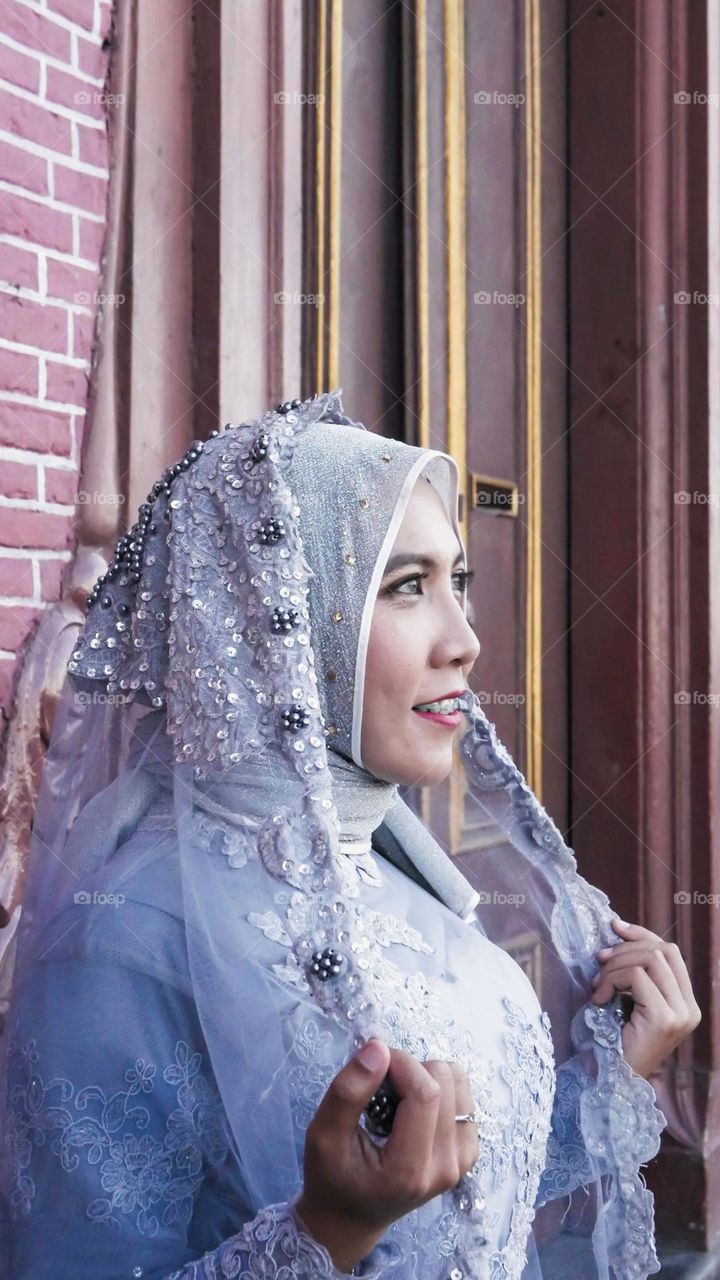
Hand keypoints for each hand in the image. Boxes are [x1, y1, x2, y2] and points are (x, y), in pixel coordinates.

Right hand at [296, 1038, 478, 1272]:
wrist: (350, 1219)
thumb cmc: (331, 1178)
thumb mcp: (323, 1135)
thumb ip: (348, 1091)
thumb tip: (379, 1046)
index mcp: (408, 1169)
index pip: (425, 1093)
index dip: (401, 1063)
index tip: (374, 1061)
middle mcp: (443, 1168)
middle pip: (444, 1083)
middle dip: (410, 1068)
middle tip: (381, 1086)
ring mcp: (459, 1163)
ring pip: (458, 1084)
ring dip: (425, 1077)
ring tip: (397, 1100)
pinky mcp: (466, 1156)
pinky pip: (464, 1099)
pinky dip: (439, 1091)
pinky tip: (415, 1109)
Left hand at [591, 916, 700, 1077]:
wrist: (611, 1081)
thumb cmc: (615, 1040)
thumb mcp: (628, 998)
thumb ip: (633, 970)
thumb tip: (618, 927)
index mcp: (685, 1002)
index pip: (670, 952)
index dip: (642, 934)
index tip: (614, 927)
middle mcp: (689, 1008)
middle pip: (662, 951)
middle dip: (625, 949)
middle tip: (599, 961)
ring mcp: (681, 1014)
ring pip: (649, 960)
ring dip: (615, 966)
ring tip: (598, 985)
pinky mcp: (664, 1019)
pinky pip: (636, 977)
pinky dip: (612, 980)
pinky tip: (599, 999)